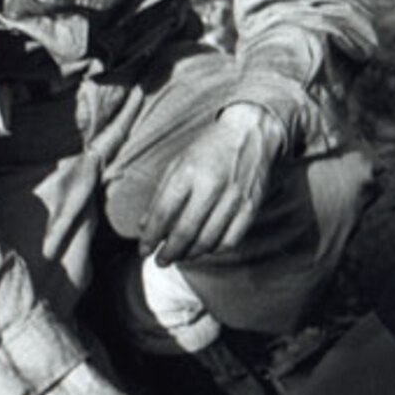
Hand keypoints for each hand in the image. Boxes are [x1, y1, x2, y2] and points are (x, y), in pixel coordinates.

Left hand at [138, 104, 286, 264]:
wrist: (251, 133)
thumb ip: (161, 195)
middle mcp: (211, 186)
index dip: (151, 236)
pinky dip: (214, 249)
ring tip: (180, 256)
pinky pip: (230, 240)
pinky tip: (204, 249)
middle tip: (160, 261)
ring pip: (207, 240)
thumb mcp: (179, 163)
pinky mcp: (250, 207)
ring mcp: (233, 198)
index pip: (163, 213)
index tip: (144, 249)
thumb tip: (144, 226)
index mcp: (188, 172)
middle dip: (169, 252)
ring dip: (190, 254)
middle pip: (185, 232)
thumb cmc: (209, 149)